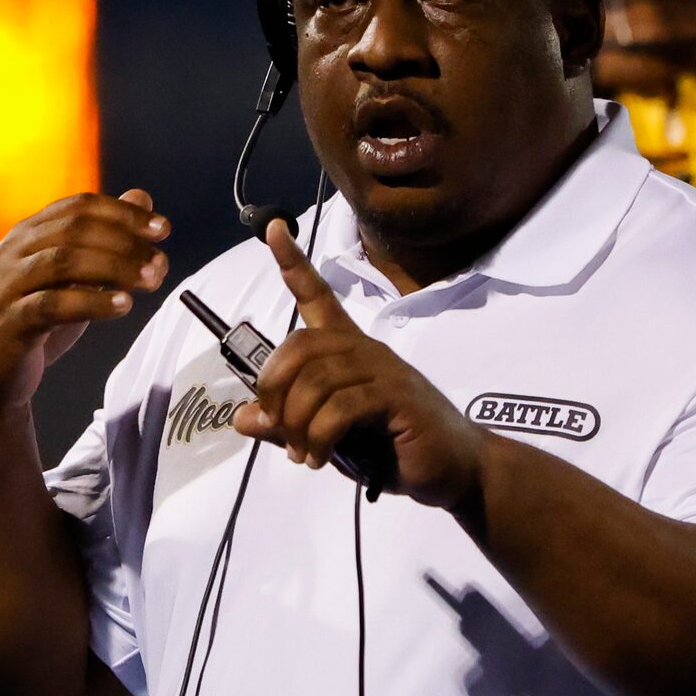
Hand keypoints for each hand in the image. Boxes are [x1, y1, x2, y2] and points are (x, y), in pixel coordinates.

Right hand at [0, 191, 169, 413]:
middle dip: (125, 242)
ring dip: (114, 267)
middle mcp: (14, 252)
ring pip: (63, 260)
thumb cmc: (29, 324)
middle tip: (160, 262)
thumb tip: (141, 198)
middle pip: (75, 229)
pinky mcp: (7, 320)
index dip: (123, 213)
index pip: (80, 206)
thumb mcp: (72, 279)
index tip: (161, 229)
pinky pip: (51, 304)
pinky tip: (121, 306)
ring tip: (149, 281)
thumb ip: (104, 241)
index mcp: (29, 234)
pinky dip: (91, 302)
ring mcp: (7, 285)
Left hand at [233, 219, 483, 506]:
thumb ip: (288, 425)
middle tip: (277, 429)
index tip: (273, 228)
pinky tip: (321, 456)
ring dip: (297, 423)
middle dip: (274, 389)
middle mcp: (365, 349)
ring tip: (303, 453)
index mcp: (349, 350)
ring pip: (317, 379)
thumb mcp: (328, 436)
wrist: (453, 467)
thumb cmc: (391, 448)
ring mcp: (384, 370)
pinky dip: (320, 436)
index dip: (293, 263)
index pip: (317, 295)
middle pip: (300, 344)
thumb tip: (242, 420)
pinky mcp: (397, 397)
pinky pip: (342, 407)